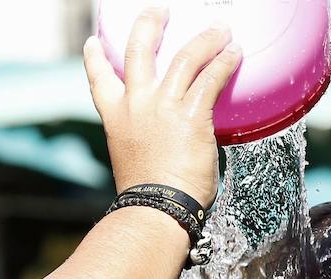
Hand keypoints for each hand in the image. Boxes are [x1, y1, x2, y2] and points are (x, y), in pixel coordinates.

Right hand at [84, 7, 241, 208]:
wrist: (156, 208)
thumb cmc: (150, 198)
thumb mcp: (136, 162)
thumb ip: (147, 144)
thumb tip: (168, 148)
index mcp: (116, 118)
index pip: (99, 79)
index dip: (96, 58)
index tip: (95, 44)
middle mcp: (136, 104)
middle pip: (139, 49)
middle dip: (150, 23)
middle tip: (160, 10)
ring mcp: (163, 106)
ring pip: (184, 57)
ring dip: (205, 39)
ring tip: (220, 28)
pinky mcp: (192, 114)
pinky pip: (211, 78)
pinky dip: (225, 62)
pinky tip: (235, 53)